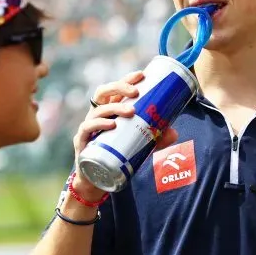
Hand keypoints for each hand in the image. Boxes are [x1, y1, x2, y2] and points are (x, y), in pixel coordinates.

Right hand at [71, 71, 178, 198]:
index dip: (126, 80)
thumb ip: (156, 139)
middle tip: (136, 92)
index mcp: (109, 111)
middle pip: (104, 92)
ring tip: (131, 111)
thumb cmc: (117, 155)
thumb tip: (174, 132)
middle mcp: (97, 115)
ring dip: (115, 108)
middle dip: (119, 87)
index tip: (141, 75)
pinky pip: (87, 129)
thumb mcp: (139, 145)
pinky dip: (98, 124)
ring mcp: (88, 127)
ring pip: (98, 110)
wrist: (96, 179)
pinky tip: (111, 125)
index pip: (115, 89)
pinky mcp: (82, 142)